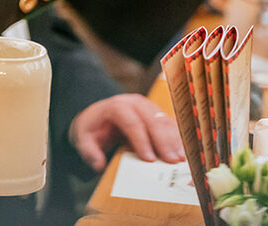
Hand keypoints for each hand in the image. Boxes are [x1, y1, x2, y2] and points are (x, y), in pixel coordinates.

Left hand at [69, 94, 184, 171]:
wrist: (98, 117)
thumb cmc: (92, 129)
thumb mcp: (83, 138)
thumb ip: (89, 151)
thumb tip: (98, 163)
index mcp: (116, 106)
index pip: (130, 121)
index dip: (141, 139)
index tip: (148, 158)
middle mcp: (134, 103)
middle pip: (151, 118)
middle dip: (163, 140)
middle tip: (171, 160)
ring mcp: (148, 107)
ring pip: (164, 120)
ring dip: (174, 139)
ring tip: (181, 159)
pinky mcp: (157, 115)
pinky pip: (170, 124)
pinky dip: (178, 138)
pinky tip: (184, 152)